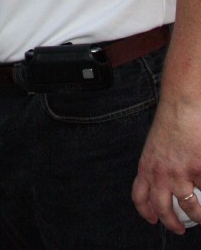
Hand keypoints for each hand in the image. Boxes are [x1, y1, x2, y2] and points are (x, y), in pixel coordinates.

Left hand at [132, 100, 200, 233]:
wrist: (182, 106)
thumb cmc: (170, 121)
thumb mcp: (154, 144)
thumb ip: (156, 164)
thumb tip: (163, 179)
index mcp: (147, 166)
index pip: (140, 197)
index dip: (145, 212)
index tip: (152, 219)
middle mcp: (161, 174)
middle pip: (164, 209)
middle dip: (172, 224)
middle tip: (179, 228)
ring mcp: (182, 174)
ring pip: (190, 207)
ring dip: (198, 216)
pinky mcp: (199, 170)